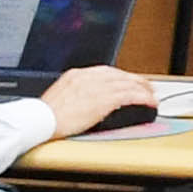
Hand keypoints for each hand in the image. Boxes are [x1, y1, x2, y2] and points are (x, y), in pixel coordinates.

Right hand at [41, 65, 161, 137]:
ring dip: (143, 90)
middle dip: (136, 80)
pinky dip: (142, 98)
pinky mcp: (103, 99)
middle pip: (119, 75)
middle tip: (147, 87)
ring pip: (127, 84)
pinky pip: (129, 95)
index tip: (128, 81)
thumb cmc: (45, 116)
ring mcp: (96, 87)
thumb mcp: (60, 97)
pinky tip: (149, 102)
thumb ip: (75, 94)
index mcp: (76, 74)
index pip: (105, 71)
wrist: (40, 120)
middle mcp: (88, 77)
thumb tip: (86, 100)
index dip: (121, 77)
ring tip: (152, 96)